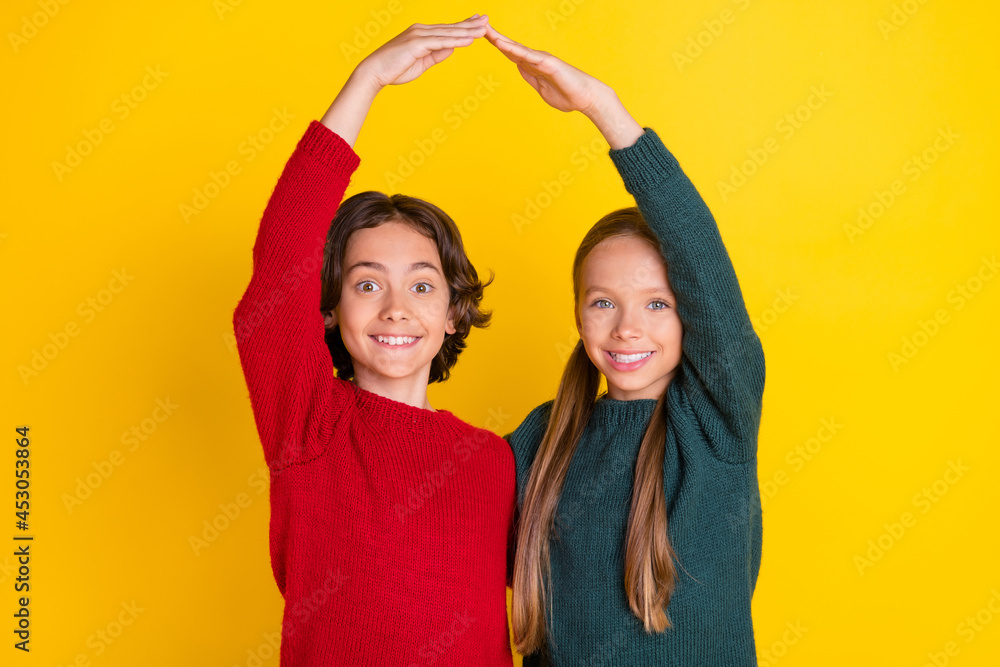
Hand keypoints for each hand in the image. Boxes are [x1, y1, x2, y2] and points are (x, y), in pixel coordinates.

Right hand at [356, 15, 489, 89]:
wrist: (374, 72)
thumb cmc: (394, 70)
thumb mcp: (421, 63)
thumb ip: (436, 55)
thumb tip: (451, 49)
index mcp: (421, 35)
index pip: (446, 29)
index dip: (463, 26)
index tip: (477, 23)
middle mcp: (421, 31)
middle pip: (450, 27)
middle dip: (470, 24)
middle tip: (486, 19)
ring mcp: (419, 35)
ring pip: (448, 33)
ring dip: (468, 31)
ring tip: (484, 29)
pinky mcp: (417, 44)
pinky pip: (441, 42)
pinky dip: (457, 40)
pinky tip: (470, 40)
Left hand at [483, 22, 607, 114]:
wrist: (586, 98)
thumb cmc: (567, 95)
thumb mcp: (541, 88)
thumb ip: (530, 77)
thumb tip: (519, 67)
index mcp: (532, 65)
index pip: (509, 52)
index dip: (495, 43)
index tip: (481, 35)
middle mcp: (535, 58)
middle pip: (509, 45)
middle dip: (492, 35)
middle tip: (476, 23)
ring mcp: (541, 59)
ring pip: (516, 47)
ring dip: (499, 38)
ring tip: (484, 29)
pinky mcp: (548, 63)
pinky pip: (527, 55)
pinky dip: (513, 49)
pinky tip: (501, 43)